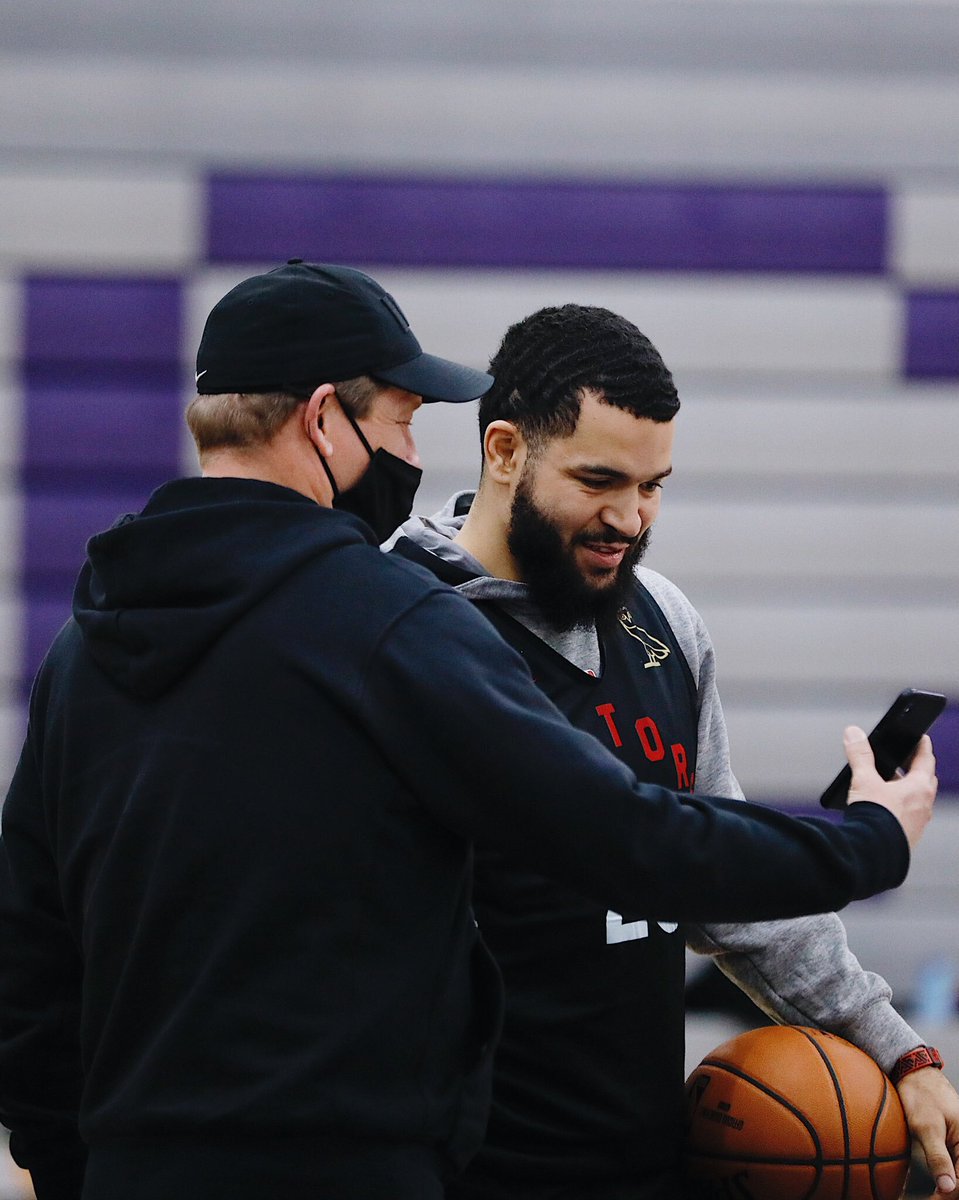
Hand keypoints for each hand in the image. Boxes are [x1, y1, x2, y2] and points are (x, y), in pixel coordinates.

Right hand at [844, 727, 936, 850]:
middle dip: (915, 769)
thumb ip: (859, 755)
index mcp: (919, 788)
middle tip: (905, 761)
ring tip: (890, 786)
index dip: (922, 747)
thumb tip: (854, 734)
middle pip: (925, 780)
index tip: (922, 740)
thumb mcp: (864, 780)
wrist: (872, 852)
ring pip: (918, 800)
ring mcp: (918, 823)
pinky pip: (911, 817)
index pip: (926, 760)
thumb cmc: (874, 818)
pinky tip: (887, 810)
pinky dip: (902, 808)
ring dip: (908, 790)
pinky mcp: (909, 836)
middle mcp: (924, 805)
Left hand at [897, 1066, 958, 1195]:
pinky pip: (952, 1168)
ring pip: (957, 1179)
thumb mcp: (927, 1127)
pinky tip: (932, 1190)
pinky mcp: (952, 1148)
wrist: (915, 1074)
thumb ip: (938, 1157)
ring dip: (946, 1191)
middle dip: (947, 1195)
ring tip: (929, 1198)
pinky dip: (943, 1181)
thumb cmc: (922, 1095)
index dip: (949, 1194)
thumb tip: (948, 1187)